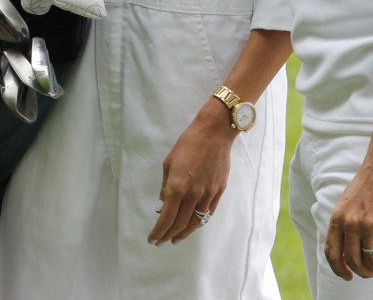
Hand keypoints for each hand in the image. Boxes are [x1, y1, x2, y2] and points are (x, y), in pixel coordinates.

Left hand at [147, 100, 235, 245]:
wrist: (214, 132)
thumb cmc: (188, 143)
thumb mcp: (169, 162)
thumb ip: (166, 187)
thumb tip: (162, 207)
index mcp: (177, 186)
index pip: (166, 218)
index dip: (158, 232)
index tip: (152, 239)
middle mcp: (193, 194)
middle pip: (180, 224)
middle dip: (168, 236)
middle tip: (161, 241)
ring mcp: (208, 193)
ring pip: (195, 222)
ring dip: (184, 233)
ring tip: (176, 238)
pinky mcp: (219, 190)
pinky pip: (208, 212)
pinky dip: (199, 222)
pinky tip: (192, 224)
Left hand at [324, 148, 372, 280]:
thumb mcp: (350, 199)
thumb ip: (347, 220)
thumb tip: (349, 245)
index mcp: (339, 216)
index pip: (332, 253)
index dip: (339, 270)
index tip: (349, 276)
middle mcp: (352, 222)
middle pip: (354, 262)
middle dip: (365, 271)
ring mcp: (370, 224)